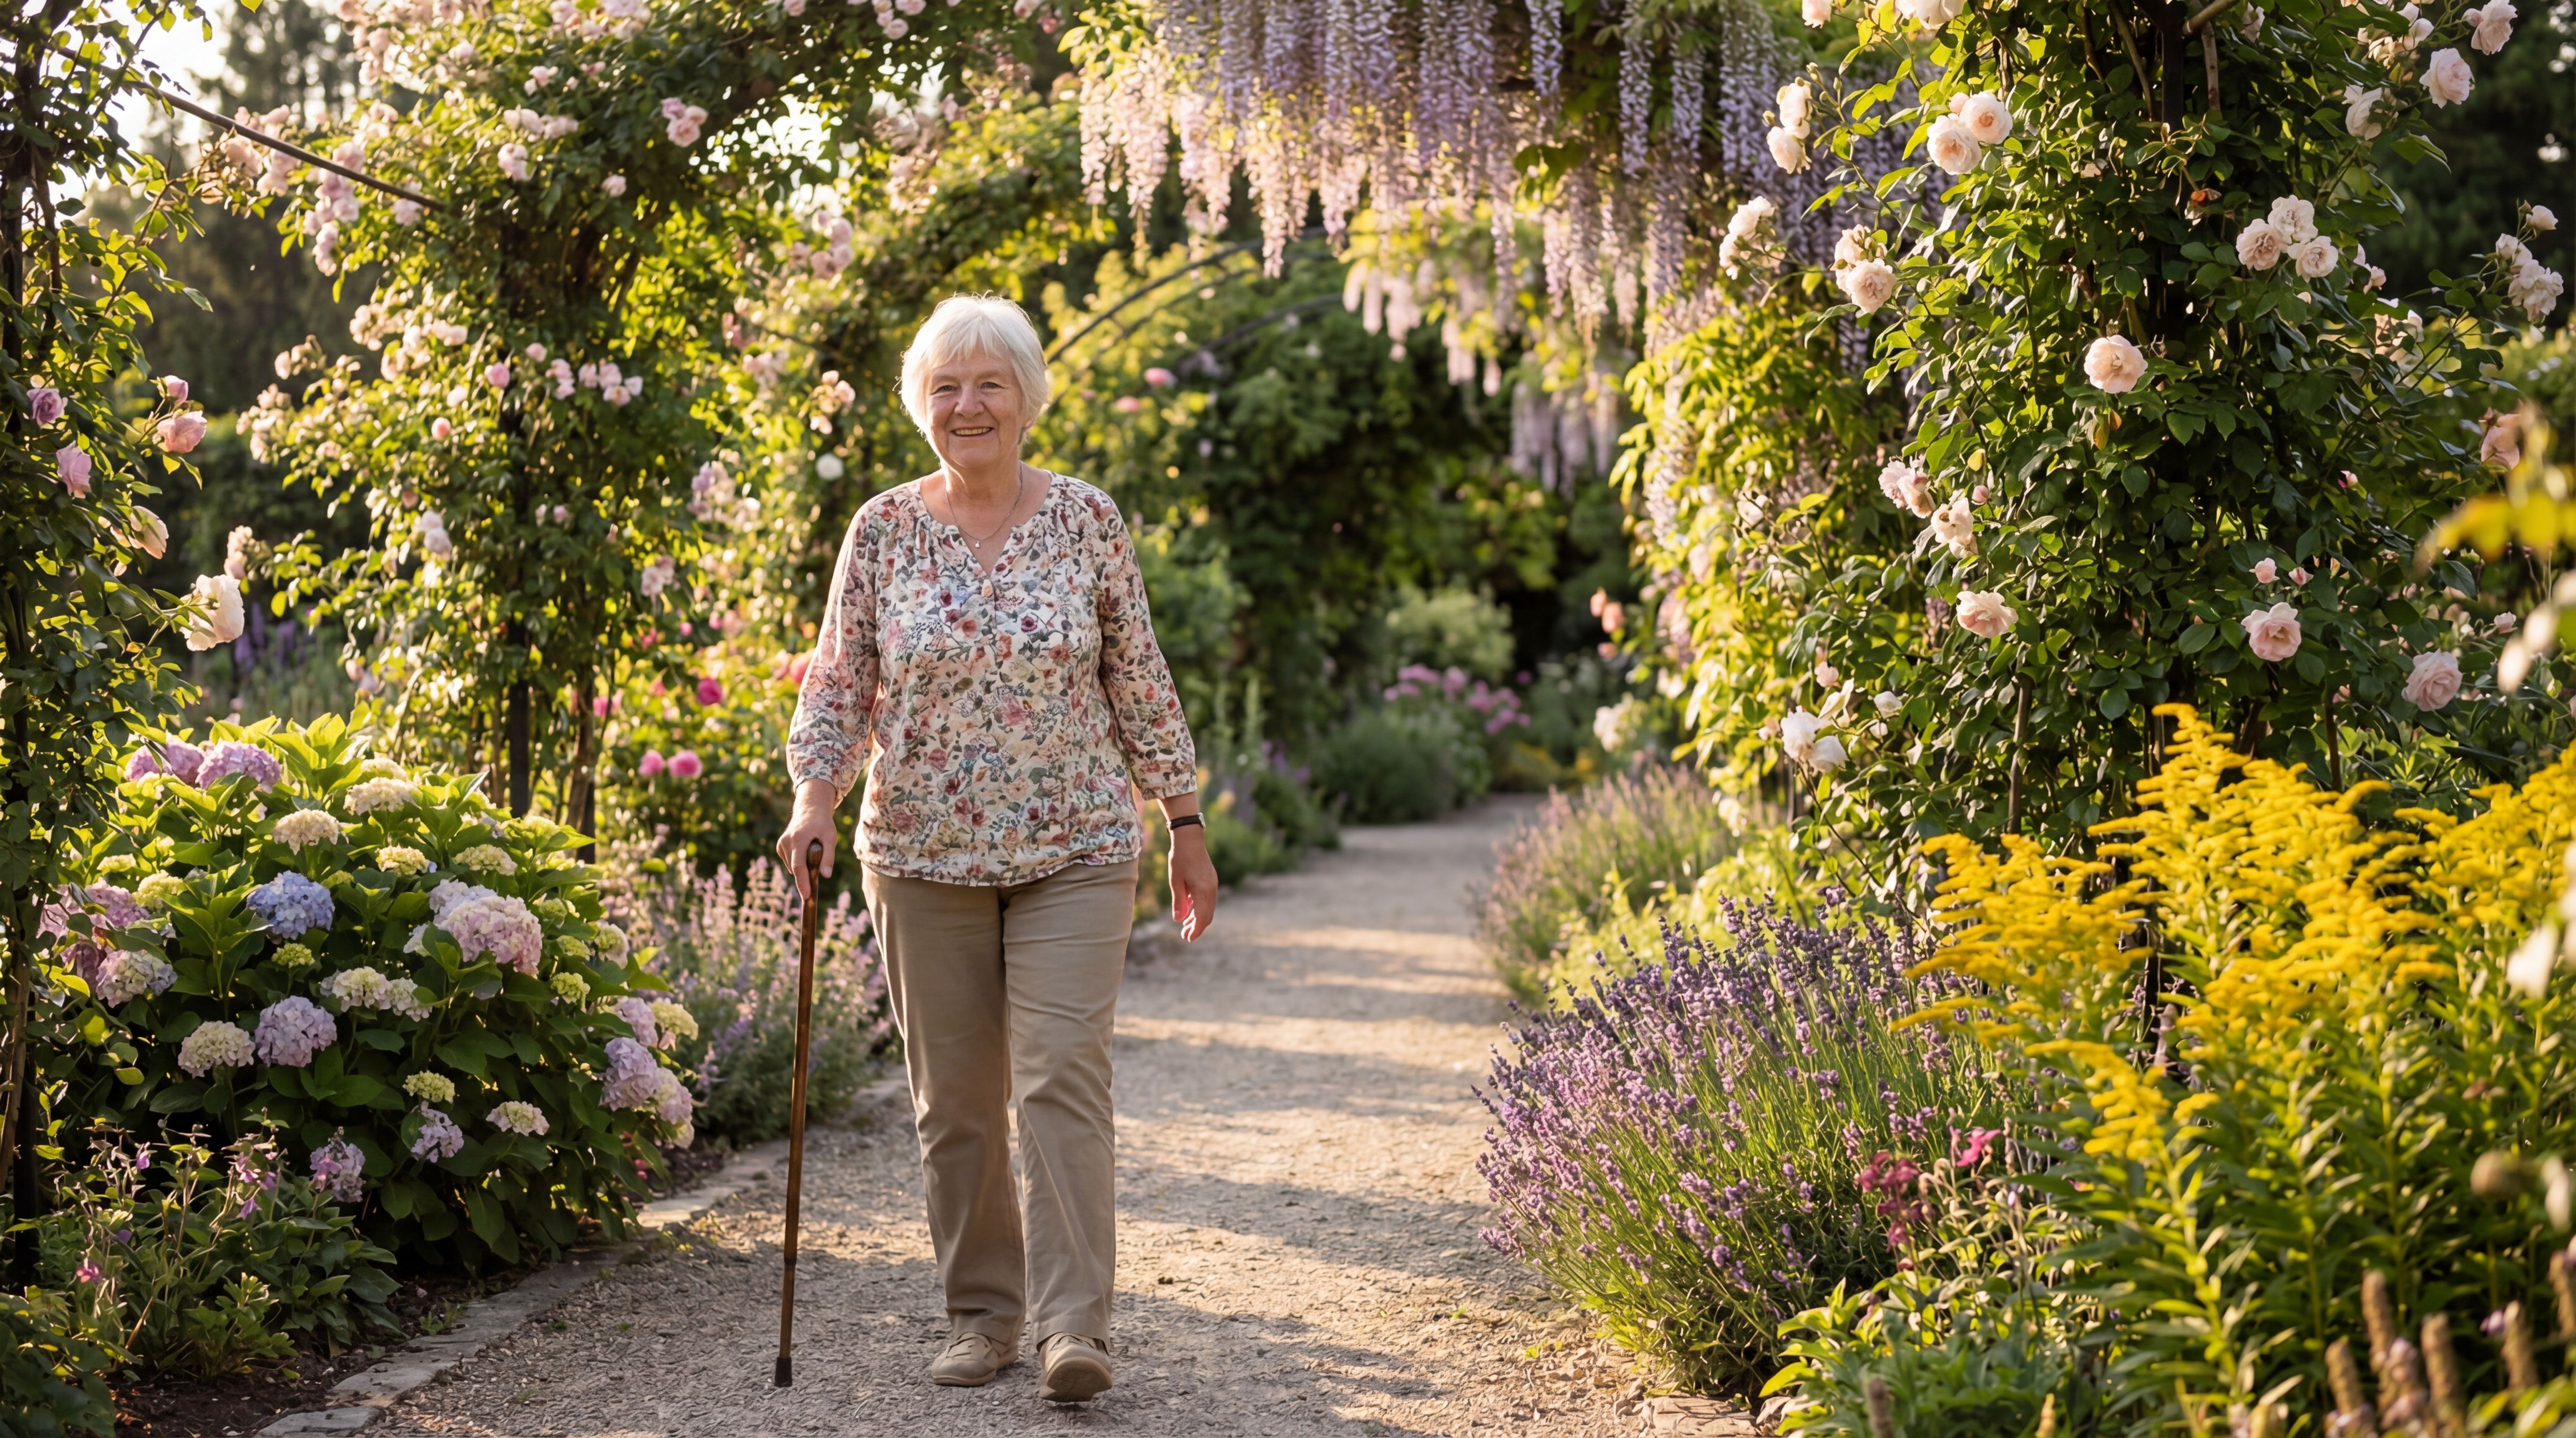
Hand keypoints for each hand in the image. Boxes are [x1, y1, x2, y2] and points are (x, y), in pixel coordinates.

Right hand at [777, 781, 838, 902]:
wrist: (809, 810)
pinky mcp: (779, 847)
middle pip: (796, 868)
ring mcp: (781, 844)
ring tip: (812, 850)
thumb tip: (826, 875)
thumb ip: (828, 857)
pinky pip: (790, 862)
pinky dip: (798, 862)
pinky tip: (804, 850)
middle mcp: (786, 842)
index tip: (806, 895)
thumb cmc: (822, 824)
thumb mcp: (831, 838)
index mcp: (798, 839)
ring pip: (793, 867)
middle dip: (806, 876)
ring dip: (804, 866)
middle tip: (818, 871)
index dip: (802, 882)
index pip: (798, 865)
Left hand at [1167, 826, 1216, 940]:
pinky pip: (1208, 900)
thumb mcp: (1175, 881)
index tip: (1188, 939)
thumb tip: (1178, 920)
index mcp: (1202, 891)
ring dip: (1198, 918)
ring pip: (1208, 908)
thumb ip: (1178, 902)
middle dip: (1197, 927)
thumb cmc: (1179, 858)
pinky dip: (1199, 908)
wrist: (1190, 839)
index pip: (1201, 918)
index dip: (1195, 930)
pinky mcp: (1211, 881)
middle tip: (1185, 936)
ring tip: (1185, 926)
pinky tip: (1189, 911)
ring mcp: (1213, 885)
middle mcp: (1211, 889)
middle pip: (1207, 915)